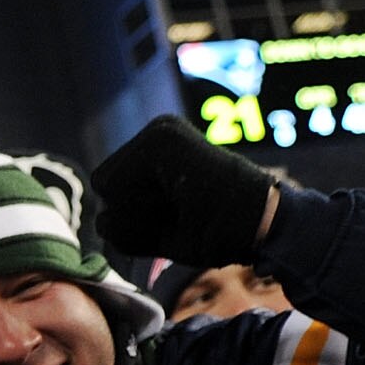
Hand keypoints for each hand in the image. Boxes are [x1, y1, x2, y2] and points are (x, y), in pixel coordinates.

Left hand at [92, 117, 278, 267]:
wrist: (261, 226)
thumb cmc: (217, 233)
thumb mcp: (159, 231)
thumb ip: (124, 225)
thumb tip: (102, 220)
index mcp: (156, 152)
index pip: (108, 190)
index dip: (133, 218)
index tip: (176, 216)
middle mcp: (155, 134)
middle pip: (103, 187)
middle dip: (133, 214)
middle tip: (182, 213)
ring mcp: (157, 132)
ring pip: (106, 188)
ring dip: (139, 215)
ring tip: (184, 208)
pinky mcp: (160, 139)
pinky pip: (112, 187)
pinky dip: (139, 209)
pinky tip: (181, 201)